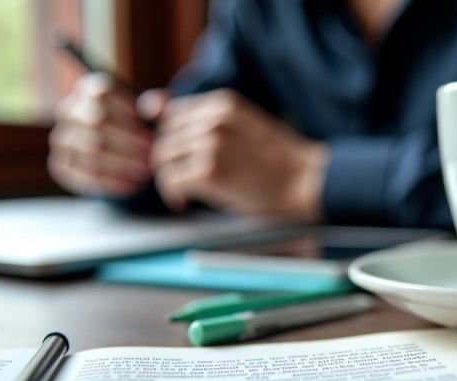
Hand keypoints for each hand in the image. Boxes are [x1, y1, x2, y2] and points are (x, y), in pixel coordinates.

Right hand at [48, 73, 164, 196]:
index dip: (124, 110)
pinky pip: (80, 176)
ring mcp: (61, 139)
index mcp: (89, 90)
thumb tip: (153, 108)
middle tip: (151, 154)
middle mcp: (69, 111)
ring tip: (145, 171)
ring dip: (120, 164)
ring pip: (87, 151)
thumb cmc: (142, 127)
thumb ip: (160, 106)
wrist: (124, 152)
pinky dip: (108, 183)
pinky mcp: (61, 165)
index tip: (145, 125)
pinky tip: (131, 186)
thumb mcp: (153, 112)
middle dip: (127, 141)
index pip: (101, 95)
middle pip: (94, 123)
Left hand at [151, 89, 327, 220]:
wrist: (306, 182)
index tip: (185, 157)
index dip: (175, 139)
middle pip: (165, 136)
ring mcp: (210, 143)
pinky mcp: (208, 170)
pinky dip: (174, 193)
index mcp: (223, 103)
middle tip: (187, 180)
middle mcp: (214, 118)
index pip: (174, 114)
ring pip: (163, 157)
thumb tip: (150, 104)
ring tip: (188, 192)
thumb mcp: (241, 126)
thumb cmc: (277, 161)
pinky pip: (171, 179)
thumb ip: (201, 118)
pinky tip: (187, 201)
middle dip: (172, 161)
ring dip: (171, 177)